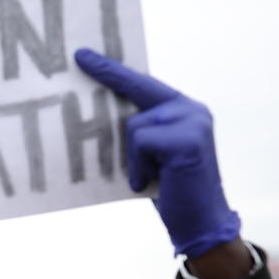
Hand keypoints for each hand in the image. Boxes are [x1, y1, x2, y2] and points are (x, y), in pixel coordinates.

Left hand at [75, 49, 240, 257]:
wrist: (199, 223)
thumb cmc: (169, 191)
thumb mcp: (149, 156)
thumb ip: (138, 133)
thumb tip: (96, 116)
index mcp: (182, 110)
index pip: (143, 85)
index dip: (113, 70)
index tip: (84, 55)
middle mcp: (190, 109)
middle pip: (136, 92)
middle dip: (109, 75)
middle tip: (79, 56)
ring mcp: (192, 121)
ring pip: (134, 126)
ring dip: (132, 158)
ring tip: (150, 176)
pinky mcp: (187, 138)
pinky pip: (141, 142)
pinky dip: (138, 167)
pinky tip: (150, 182)